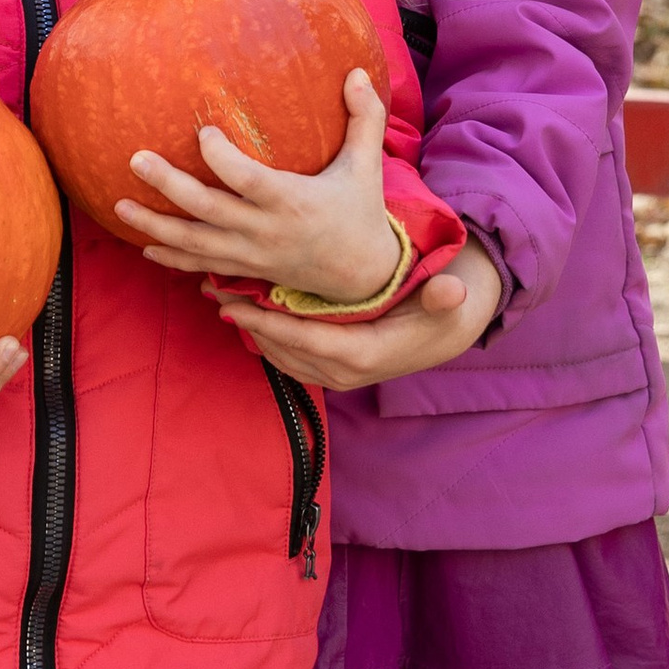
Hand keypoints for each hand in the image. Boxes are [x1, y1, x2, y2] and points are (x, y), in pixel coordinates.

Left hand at [114, 71, 403, 304]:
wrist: (361, 276)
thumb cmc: (361, 210)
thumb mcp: (366, 165)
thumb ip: (365, 119)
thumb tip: (358, 72)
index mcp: (292, 201)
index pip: (247, 180)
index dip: (221, 158)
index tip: (202, 132)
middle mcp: (266, 231)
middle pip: (207, 210)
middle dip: (168, 186)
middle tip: (136, 160)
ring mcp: (252, 255)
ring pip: (195, 243)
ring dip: (155, 225)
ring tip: (119, 204)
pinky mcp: (246, 270)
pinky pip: (201, 266)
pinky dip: (172, 259)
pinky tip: (144, 246)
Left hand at [218, 236, 504, 390]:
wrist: (445, 336)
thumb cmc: (441, 312)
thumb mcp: (449, 302)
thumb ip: (445, 297)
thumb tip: (452, 292)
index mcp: (364, 354)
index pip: (305, 339)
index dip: (267, 323)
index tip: (236, 302)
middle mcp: (345, 372)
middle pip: (284, 348)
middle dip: (248, 322)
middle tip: (216, 292)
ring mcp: (336, 377)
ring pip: (281, 355)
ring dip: (251, 330)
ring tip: (223, 300)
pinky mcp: (330, 372)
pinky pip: (289, 358)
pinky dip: (265, 338)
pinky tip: (246, 314)